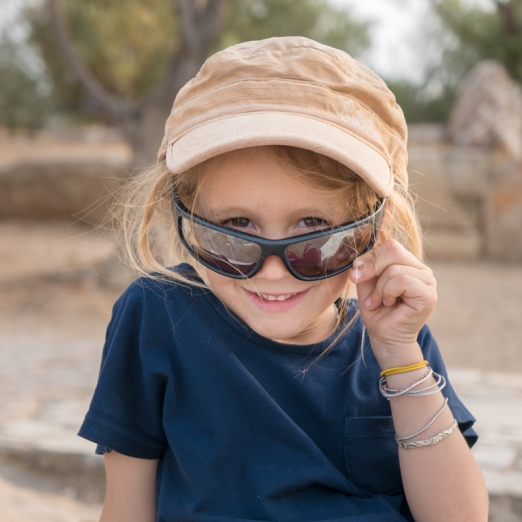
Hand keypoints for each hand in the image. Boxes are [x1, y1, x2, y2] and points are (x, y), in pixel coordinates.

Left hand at [348, 239, 436, 366]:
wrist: (384, 336)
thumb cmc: (376, 310)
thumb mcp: (366, 283)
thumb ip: (365, 266)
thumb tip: (358, 258)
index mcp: (408, 263)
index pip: (389, 245)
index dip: (369, 257)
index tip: (356, 274)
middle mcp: (421, 269)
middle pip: (393, 251)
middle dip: (371, 269)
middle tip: (363, 286)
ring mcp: (428, 281)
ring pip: (394, 269)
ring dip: (379, 288)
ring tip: (378, 302)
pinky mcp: (429, 295)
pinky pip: (402, 281)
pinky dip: (388, 293)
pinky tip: (389, 304)